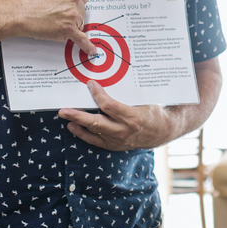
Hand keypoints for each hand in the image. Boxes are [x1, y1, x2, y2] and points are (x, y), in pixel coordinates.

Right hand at [3, 0, 95, 53]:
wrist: (17, 12)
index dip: (73, 4)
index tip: (69, 7)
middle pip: (80, 10)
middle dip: (70, 14)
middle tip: (57, 16)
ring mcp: (72, 14)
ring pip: (79, 23)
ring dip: (70, 25)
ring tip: (55, 24)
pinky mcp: (68, 29)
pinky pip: (82, 39)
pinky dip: (86, 45)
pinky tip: (90, 49)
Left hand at [60, 81, 176, 150]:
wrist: (162, 131)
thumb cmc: (153, 111)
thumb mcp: (143, 100)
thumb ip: (126, 94)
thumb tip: (108, 81)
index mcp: (133, 117)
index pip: (109, 106)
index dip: (98, 94)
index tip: (90, 84)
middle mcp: (124, 131)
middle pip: (96, 123)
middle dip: (78, 116)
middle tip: (63, 110)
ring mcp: (119, 140)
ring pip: (94, 133)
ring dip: (78, 125)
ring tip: (66, 118)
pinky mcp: (115, 146)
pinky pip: (96, 141)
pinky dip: (84, 135)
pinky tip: (75, 128)